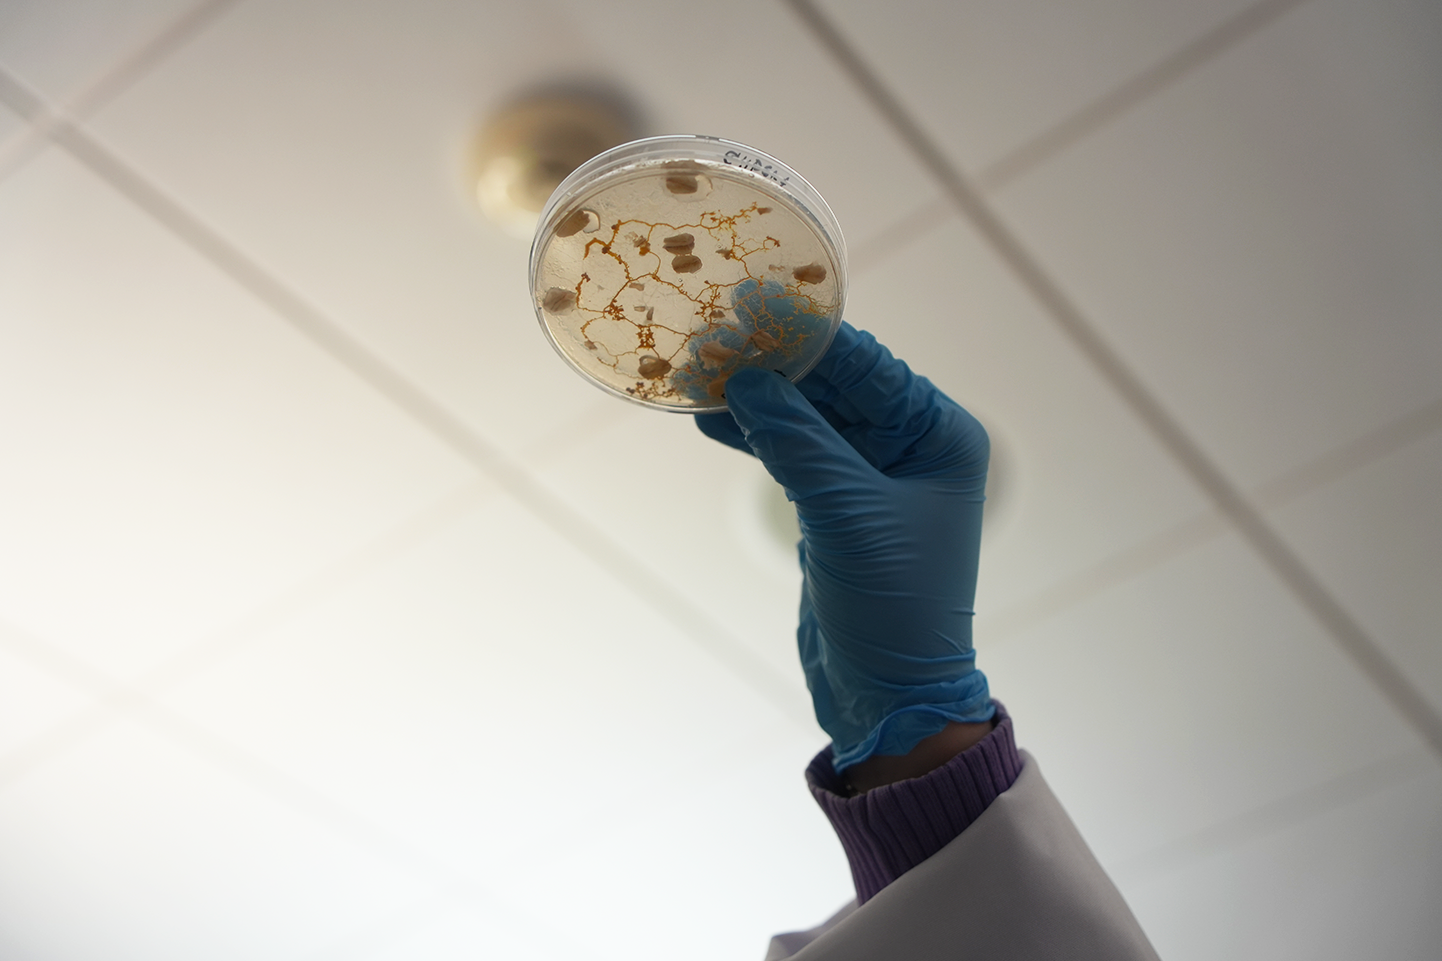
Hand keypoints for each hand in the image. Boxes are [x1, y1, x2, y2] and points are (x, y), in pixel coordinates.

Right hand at [697, 322, 992, 770]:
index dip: (806, 335)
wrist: (890, 699)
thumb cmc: (895, 608)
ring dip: (756, 399)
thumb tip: (748, 381)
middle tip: (709, 336)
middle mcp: (910, 445)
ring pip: (806, 418)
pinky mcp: (836, 506)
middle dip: (773, 364)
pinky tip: (710, 418)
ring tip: (696, 372)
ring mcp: (870, 476)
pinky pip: (792, 454)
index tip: (748, 301)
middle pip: (833, 385)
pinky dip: (755, 437)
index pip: (867, 365)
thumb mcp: (847, 516)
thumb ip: (799, 443)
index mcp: (939, 435)